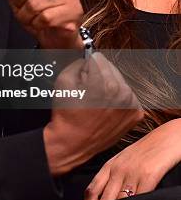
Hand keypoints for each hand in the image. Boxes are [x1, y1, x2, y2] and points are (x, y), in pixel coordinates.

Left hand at [0, 0, 83, 48]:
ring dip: (27, 16)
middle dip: (19, 4)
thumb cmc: (36, 7)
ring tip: (33, 17)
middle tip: (26, 8)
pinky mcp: (74, 11)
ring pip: (34, 5)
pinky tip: (43, 23)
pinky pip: (45, 18)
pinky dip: (37, 24)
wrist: (54, 32)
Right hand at [44, 53, 143, 175]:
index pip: (98, 58)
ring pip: (120, 82)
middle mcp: (123, 92)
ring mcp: (132, 104)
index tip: (81, 78)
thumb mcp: (63, 80)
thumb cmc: (66, 112)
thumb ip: (77, 62)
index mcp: (106, 82)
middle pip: (111, 68)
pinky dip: (117, 99)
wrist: (73, 142)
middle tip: (88, 92)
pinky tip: (106, 109)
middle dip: (98, 75)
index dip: (85, 66)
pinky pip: (126, 96)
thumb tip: (88, 57)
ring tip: (96, 101)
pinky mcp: (136, 114)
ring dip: (109, 86)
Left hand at [84, 118, 180, 199]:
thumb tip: (107, 194)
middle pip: (105, 198)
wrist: (167, 137)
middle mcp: (118, 170)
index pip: (93, 188)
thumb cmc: (146, 151)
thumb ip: (114, 174)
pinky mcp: (149, 176)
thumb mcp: (124, 159)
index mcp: (110, 165)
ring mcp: (133, 173)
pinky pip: (139, 197)